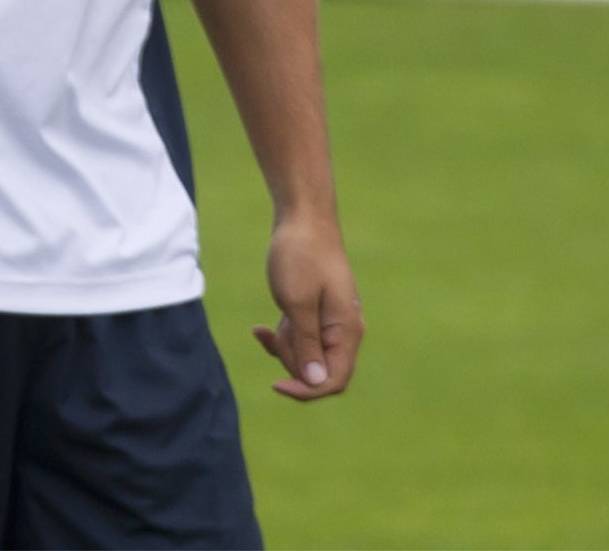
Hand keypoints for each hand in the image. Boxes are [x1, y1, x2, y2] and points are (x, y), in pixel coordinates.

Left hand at [254, 213, 362, 399]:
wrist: (303, 218)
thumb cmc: (300, 257)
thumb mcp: (297, 302)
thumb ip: (307, 343)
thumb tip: (315, 382)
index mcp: (347, 331)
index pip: (334, 380)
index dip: (306, 390)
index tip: (276, 384)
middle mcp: (344, 331)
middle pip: (318, 370)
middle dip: (290, 361)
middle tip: (271, 335)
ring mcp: (331, 322)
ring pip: (306, 356)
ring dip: (283, 347)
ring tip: (266, 327)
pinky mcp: (316, 313)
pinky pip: (300, 338)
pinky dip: (282, 337)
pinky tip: (261, 329)